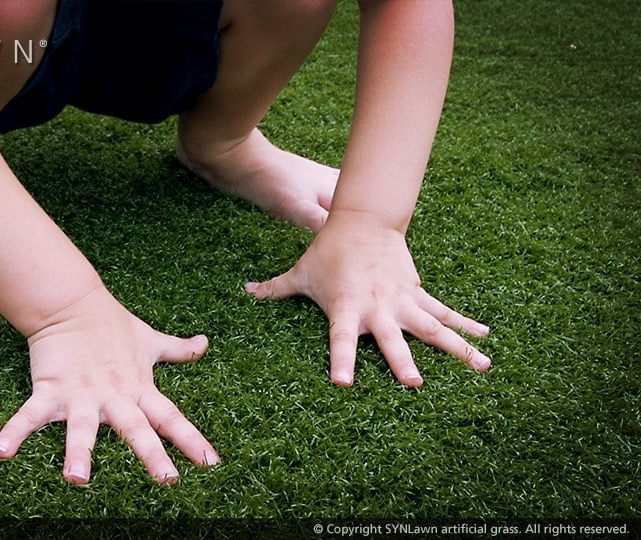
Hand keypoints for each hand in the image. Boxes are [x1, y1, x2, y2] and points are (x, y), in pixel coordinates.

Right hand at [0, 287, 218, 484]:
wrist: (71, 302)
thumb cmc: (113, 324)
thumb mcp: (150, 340)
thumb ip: (178, 350)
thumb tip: (205, 344)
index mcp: (139, 388)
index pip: (171, 417)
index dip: (192, 440)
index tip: (211, 463)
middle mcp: (113, 396)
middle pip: (136, 428)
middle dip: (151, 454)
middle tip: (168, 480)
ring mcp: (81, 394)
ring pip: (82, 428)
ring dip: (79, 452)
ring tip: (77, 480)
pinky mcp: (50, 389)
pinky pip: (30, 414)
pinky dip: (14, 432)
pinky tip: (0, 452)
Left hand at [245, 212, 490, 386]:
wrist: (363, 218)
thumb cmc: (328, 250)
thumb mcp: (300, 272)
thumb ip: (274, 287)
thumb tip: (245, 292)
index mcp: (346, 306)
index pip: (340, 338)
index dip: (341, 360)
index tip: (342, 383)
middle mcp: (377, 307)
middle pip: (393, 338)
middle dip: (403, 361)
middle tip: (415, 384)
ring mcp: (402, 300)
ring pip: (432, 328)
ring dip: (457, 348)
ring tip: (483, 367)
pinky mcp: (418, 293)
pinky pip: (444, 312)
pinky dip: (466, 325)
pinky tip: (486, 340)